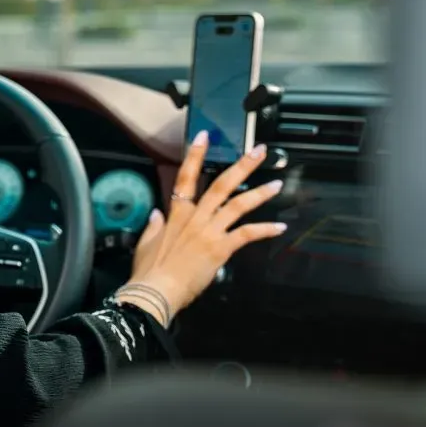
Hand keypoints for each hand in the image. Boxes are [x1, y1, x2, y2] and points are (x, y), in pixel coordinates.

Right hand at [115, 132, 286, 326]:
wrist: (157, 290)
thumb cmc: (149, 269)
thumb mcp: (146, 242)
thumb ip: (155, 225)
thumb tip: (158, 214)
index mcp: (177, 213)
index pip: (186, 177)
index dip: (195, 155)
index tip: (204, 136)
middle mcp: (196, 217)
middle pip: (221, 185)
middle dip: (242, 166)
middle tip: (259, 151)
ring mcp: (210, 231)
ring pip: (238, 204)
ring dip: (259, 193)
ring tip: (277, 183)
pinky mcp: (221, 248)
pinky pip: (247, 234)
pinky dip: (264, 230)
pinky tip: (279, 227)